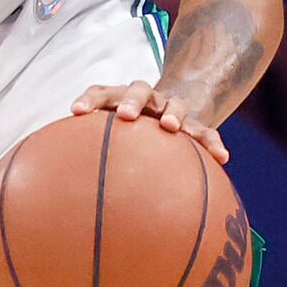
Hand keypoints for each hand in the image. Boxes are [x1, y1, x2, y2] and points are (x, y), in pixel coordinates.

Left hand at [70, 81, 228, 164]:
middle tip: (126, 116)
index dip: (89, 100)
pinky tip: (221, 157)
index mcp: (120, 98)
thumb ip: (89, 155)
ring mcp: (171, 108)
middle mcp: (146, 98)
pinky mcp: (195, 123)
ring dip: (172, 112)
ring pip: (175, 103)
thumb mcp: (110, 140)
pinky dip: (213, 142)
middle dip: (132, 101)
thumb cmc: (128, 136)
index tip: (77, 112)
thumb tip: (64, 197)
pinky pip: (207, 131)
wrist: (168, 113)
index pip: (102, 92)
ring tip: (170, 126)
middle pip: (139, 90)